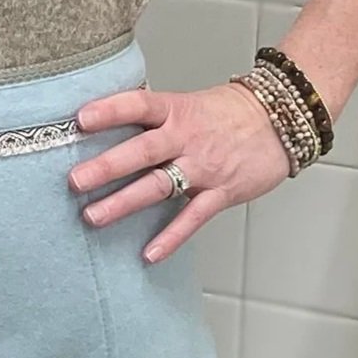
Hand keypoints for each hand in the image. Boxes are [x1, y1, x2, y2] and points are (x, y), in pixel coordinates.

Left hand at [68, 81, 294, 260]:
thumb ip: (154, 118)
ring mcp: (204, 166)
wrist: (282, 120)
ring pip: (160, 185)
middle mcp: (187, 138)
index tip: (80, 120)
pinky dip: (172, 237)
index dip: (110, 110)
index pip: (139, 105)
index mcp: (176, 111)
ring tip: (93, 217)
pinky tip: (149, 253)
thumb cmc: (228, 113)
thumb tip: (106, 124)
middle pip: (142, 151)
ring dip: (125, 202)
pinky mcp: (221, 192)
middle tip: (75, 181)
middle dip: (107, 167)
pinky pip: (193, 217)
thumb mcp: (189, 104)